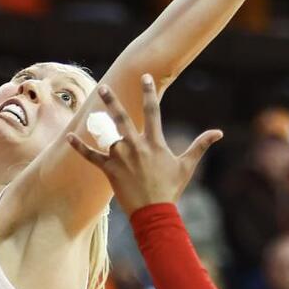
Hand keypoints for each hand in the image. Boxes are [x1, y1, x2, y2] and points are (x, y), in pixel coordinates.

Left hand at [66, 75, 221, 214]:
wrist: (155, 212)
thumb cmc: (171, 188)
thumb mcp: (187, 165)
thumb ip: (200, 145)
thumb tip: (219, 132)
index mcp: (154, 142)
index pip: (152, 111)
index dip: (148, 92)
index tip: (144, 77)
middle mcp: (136, 146)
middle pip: (122, 118)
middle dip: (113, 101)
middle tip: (104, 87)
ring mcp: (121, 157)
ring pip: (106, 135)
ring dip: (96, 123)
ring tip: (89, 111)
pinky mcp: (109, 170)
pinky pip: (91, 156)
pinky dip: (80, 147)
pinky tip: (69, 137)